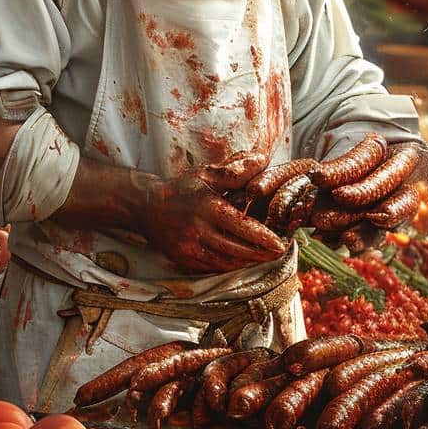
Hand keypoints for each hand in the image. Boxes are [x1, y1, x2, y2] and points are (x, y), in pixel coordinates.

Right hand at [142, 172, 286, 273]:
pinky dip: (230, 267)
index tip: (281, 244)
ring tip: (265, 258)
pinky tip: (242, 262)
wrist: (146, 208)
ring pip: (226, 263)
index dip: (263, 238)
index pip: (241, 226)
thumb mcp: (206, 174)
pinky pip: (212, 268)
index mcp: (207, 208)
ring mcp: (189, 249)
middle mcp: (198, 231)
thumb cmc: (181, 189)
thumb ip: (236, 170)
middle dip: (261, 255)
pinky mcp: (184, 260)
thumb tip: (263, 160)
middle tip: (280, 254)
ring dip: (248, 263)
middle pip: (236, 250)